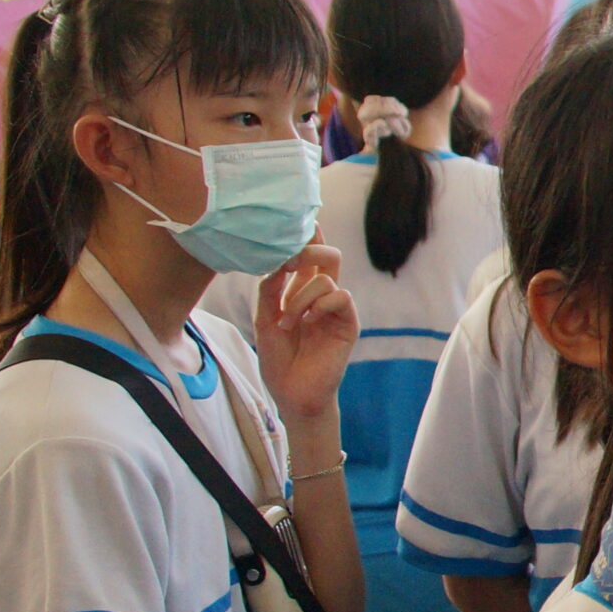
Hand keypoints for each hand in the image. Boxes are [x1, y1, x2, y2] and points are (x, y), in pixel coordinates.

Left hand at [252, 243, 356, 421]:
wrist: (292, 392)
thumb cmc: (278, 359)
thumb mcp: (264, 319)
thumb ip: (270, 290)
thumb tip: (279, 261)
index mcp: (300, 293)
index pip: (308, 258)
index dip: (309, 237)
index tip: (302, 219)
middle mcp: (320, 297)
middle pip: (327, 257)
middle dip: (308, 251)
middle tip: (290, 261)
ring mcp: (336, 309)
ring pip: (326, 278)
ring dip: (299, 298)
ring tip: (288, 323)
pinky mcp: (348, 323)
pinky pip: (341, 296)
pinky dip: (320, 305)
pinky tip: (307, 322)